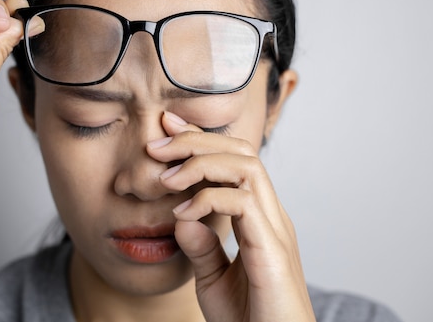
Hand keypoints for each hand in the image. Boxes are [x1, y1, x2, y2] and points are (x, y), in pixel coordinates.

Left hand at [147, 112, 314, 321]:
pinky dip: (208, 199)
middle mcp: (272, 217)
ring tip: (166, 178)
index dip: (201, 140)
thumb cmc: (250, 321)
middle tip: (157, 143)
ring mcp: (275, 230)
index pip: (235, 162)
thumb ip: (201, 247)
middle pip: (242, 152)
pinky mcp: (272, 251)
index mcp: (259, 219)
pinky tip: (182, 212)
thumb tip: (182, 218)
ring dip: (201, 163)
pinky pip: (244, 203)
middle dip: (197, 140)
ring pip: (247, 167)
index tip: (166, 130)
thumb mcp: (213, 279)